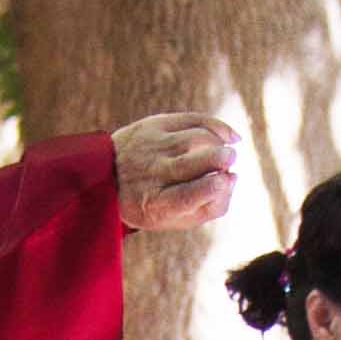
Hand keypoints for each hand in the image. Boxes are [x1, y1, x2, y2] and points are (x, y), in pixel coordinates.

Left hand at [114, 112, 238, 231]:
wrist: (107, 175)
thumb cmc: (153, 202)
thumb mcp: (175, 219)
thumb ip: (209, 207)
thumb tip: (233, 180)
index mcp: (154, 204)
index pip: (184, 196)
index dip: (209, 188)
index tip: (227, 180)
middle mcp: (151, 173)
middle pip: (188, 164)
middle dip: (215, 158)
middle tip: (231, 160)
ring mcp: (151, 146)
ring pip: (192, 138)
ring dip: (217, 143)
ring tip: (228, 155)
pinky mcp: (154, 124)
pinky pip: (191, 120)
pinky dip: (215, 126)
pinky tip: (231, 137)